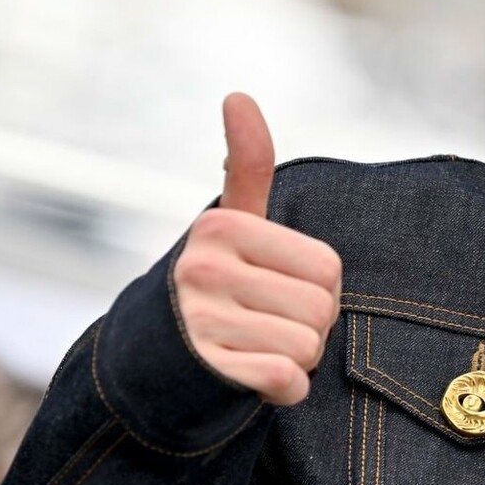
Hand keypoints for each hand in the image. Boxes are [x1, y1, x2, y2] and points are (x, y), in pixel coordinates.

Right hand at [173, 92, 342, 405]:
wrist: (156, 363)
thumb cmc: (214, 284)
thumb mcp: (231, 224)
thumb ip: (246, 165)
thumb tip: (237, 94)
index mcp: (221, 228)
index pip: (328, 267)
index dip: (319, 287)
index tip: (280, 287)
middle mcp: (203, 269)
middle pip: (322, 309)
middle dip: (310, 327)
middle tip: (269, 325)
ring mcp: (200, 321)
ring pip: (308, 348)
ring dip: (298, 360)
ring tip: (258, 349)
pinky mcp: (205, 372)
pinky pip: (288, 382)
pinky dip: (286, 391)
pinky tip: (254, 380)